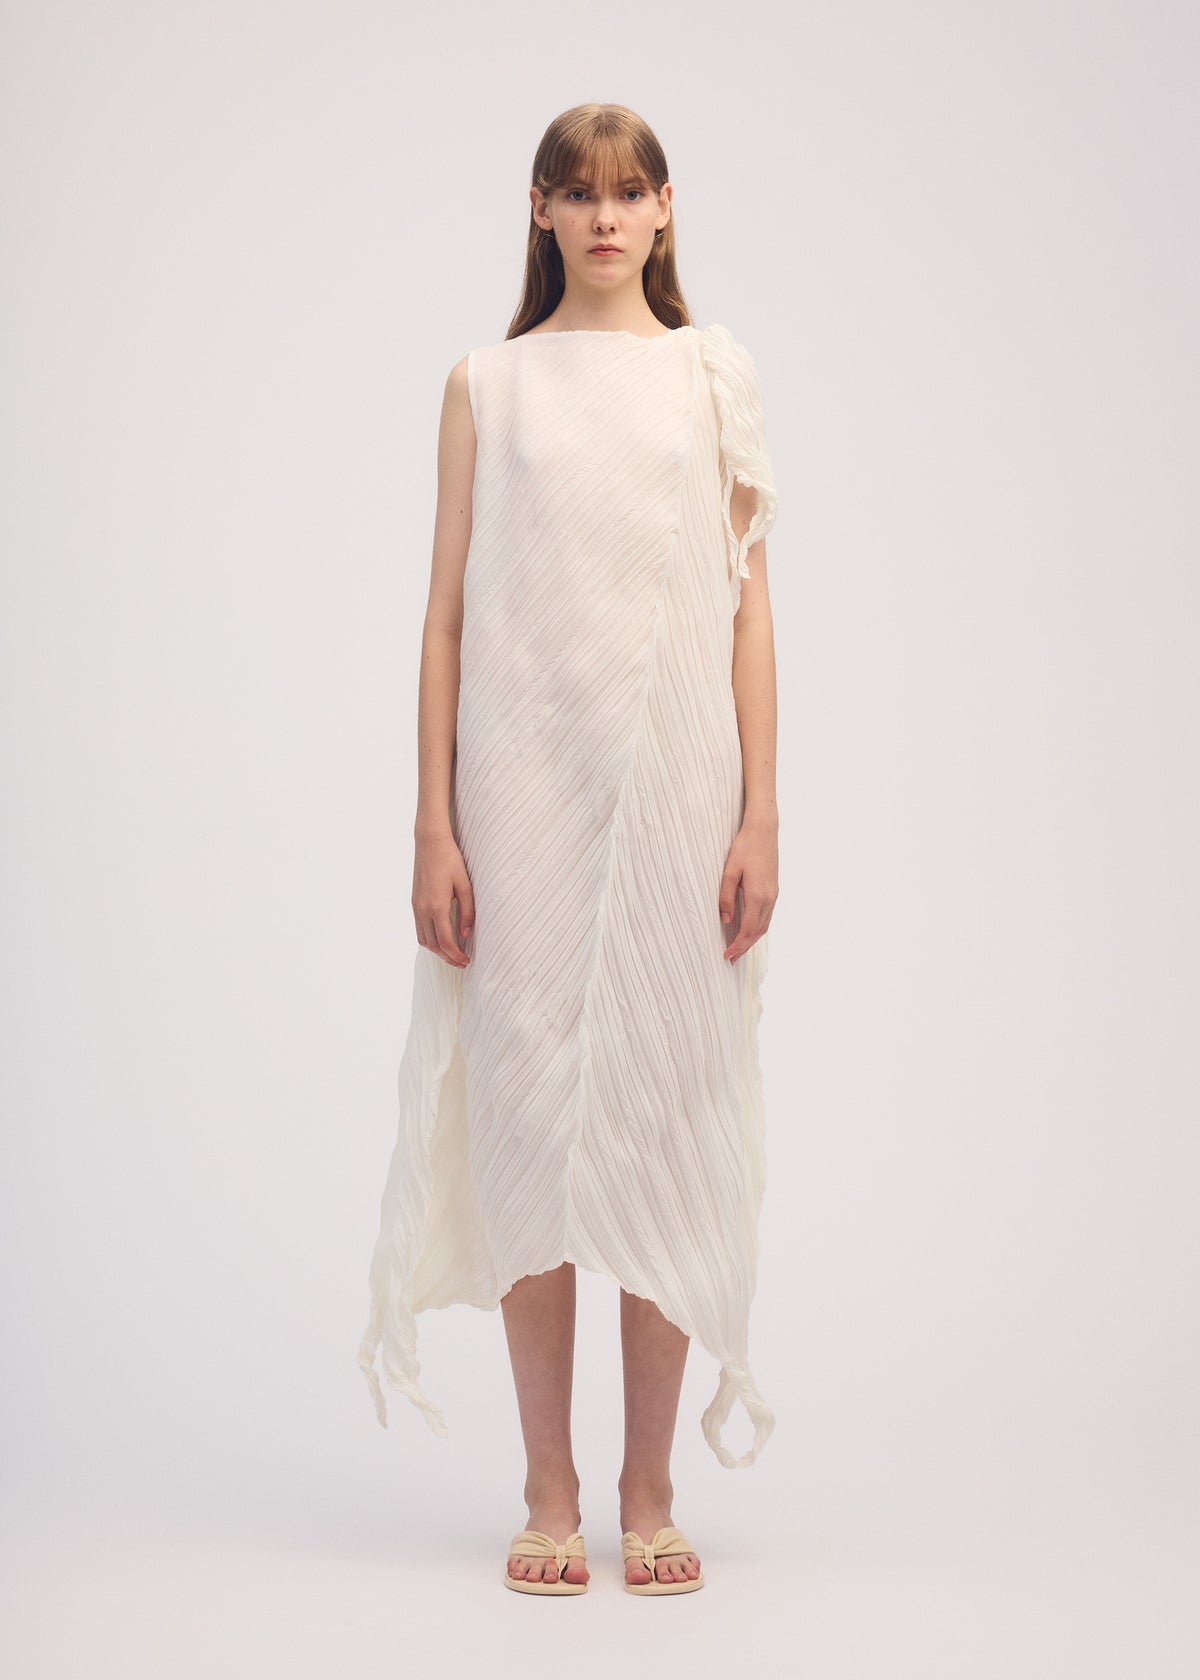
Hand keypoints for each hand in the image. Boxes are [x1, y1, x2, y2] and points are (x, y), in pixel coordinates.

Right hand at [412, 829, 473, 967]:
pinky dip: (429, 940)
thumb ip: (467, 912)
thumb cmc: (450, 860)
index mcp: (437, 906)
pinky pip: (419, 929)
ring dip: (437, 951)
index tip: (466, 961)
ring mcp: (416, 906)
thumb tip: (466, 934)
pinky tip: (441, 939)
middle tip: (462, 963)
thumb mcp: (465, 885)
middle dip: (447, 958)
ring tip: (452, 954)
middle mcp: (423, 909)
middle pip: (433, 945)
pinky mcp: (414, 902)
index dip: (456, 956)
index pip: (446, 941)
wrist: (430, 843)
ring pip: (424, 939)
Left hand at [718, 820, 777, 963]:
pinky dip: (758, 929)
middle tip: (731, 960)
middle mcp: (769, 899)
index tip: (726, 956)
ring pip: (764, 926)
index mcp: (758, 896)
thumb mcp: (729, 871)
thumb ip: (726, 897)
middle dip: (744, 948)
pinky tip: (749, 931)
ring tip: (739, 949)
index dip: (737, 945)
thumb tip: (726, 920)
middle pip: (758, 932)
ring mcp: (774, 895)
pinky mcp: (773, 890)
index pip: (748, 930)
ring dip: (752, 940)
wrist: (764, 831)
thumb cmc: (744, 848)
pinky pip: (767, 916)